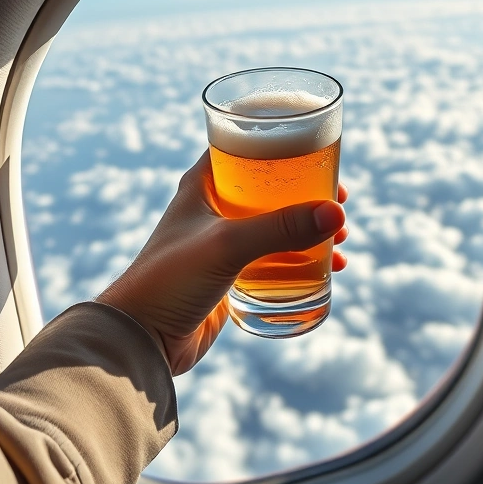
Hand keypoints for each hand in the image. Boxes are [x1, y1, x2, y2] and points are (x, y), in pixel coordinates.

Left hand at [97, 151, 348, 375]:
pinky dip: (302, 261)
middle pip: (271, 188)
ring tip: (341, 238)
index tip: (321, 154)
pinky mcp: (231, 276)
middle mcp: (212, 209)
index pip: (246, 146)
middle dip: (308, 194)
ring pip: (276, 226)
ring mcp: (222, 244)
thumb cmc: (171, 280)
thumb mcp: (229, 245)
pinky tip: (328, 269)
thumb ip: (282, 228)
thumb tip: (337, 214)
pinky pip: (274, 260)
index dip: (284, 145)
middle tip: (340, 200)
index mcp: (202, 185)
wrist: (141, 339)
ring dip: (309, 229)